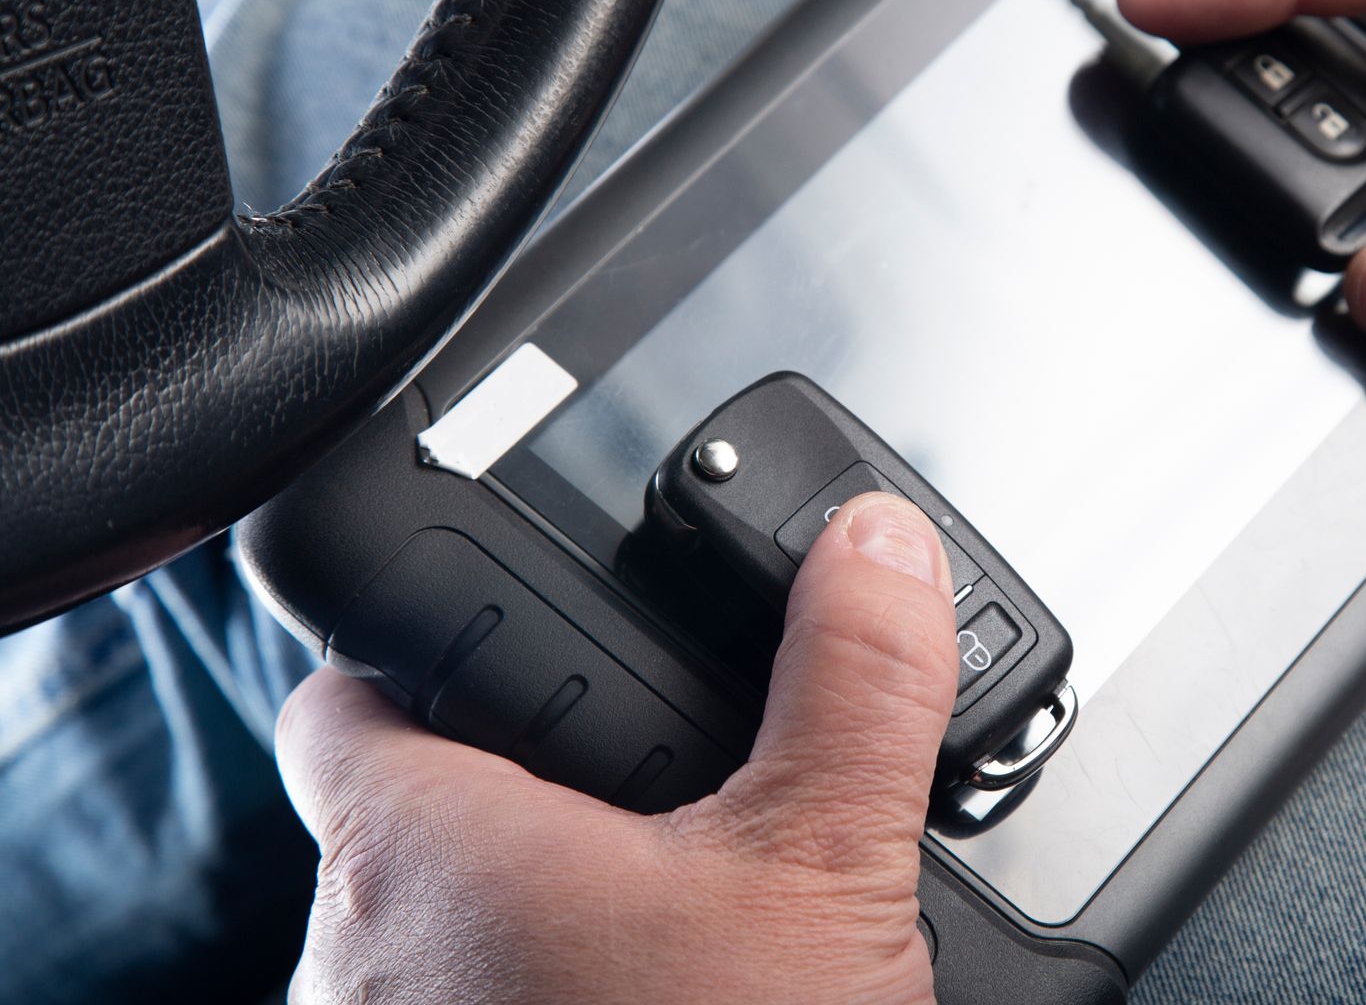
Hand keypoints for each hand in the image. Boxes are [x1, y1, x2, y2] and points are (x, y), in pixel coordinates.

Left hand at [275, 493, 956, 1003]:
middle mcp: (360, 960)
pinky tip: (674, 1002)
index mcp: (415, 847)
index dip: (423, 637)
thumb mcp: (817, 871)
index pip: (344, 690)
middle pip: (413, 811)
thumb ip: (851, 689)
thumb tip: (875, 550)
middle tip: (657, 768)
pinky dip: (553, 992)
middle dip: (534, 783)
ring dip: (548, 904)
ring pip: (448, 934)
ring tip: (689, 894)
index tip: (502, 625)